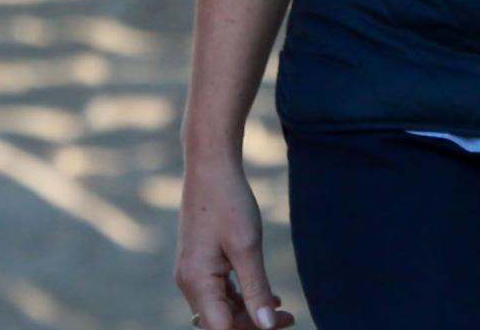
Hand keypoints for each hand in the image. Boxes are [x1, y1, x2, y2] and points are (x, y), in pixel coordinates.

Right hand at [174, 154, 294, 329]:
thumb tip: (266, 325)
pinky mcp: (201, 264)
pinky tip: (266, 295)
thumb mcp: (247, 247)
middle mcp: (190, 283)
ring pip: (222, 309)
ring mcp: (194, 273)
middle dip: (254, 324)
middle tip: (289, 318)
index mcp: (197, 283)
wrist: (211, 166)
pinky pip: (220, 293)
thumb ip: (256, 289)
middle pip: (222, 322)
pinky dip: (242, 298)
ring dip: (250, 312)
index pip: (222, 329)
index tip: (281, 324)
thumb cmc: (228, 202)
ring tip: (283, 309)